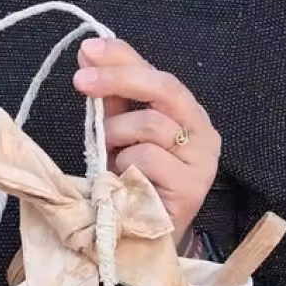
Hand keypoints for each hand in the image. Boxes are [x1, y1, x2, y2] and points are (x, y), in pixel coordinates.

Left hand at [73, 37, 219, 238]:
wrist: (141, 235)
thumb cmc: (132, 181)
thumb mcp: (119, 132)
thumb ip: (110, 96)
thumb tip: (89, 53)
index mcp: (187, 114)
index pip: (158, 73)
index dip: (123, 57)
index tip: (89, 49)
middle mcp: (204, 132)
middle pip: (164, 88)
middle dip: (118, 79)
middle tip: (82, 82)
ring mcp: (202, 161)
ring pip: (150, 124)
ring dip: (117, 137)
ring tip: (112, 157)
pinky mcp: (192, 187)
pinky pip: (147, 158)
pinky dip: (125, 165)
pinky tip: (125, 179)